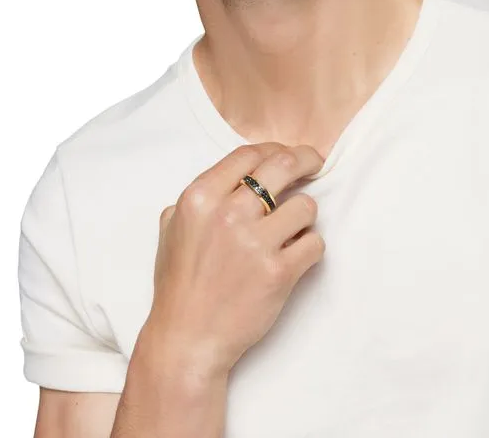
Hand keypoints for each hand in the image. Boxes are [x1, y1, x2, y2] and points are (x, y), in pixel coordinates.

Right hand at [146, 142, 325, 377]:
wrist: (188, 338)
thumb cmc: (179, 285)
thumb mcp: (172, 229)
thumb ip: (198, 198)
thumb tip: (233, 177)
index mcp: (200, 197)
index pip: (249, 153)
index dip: (275, 149)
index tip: (288, 155)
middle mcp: (227, 213)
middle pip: (283, 164)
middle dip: (307, 159)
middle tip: (316, 164)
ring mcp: (255, 243)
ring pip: (307, 205)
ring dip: (305, 216)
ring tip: (293, 230)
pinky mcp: (279, 273)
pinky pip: (315, 243)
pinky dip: (310, 247)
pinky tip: (295, 255)